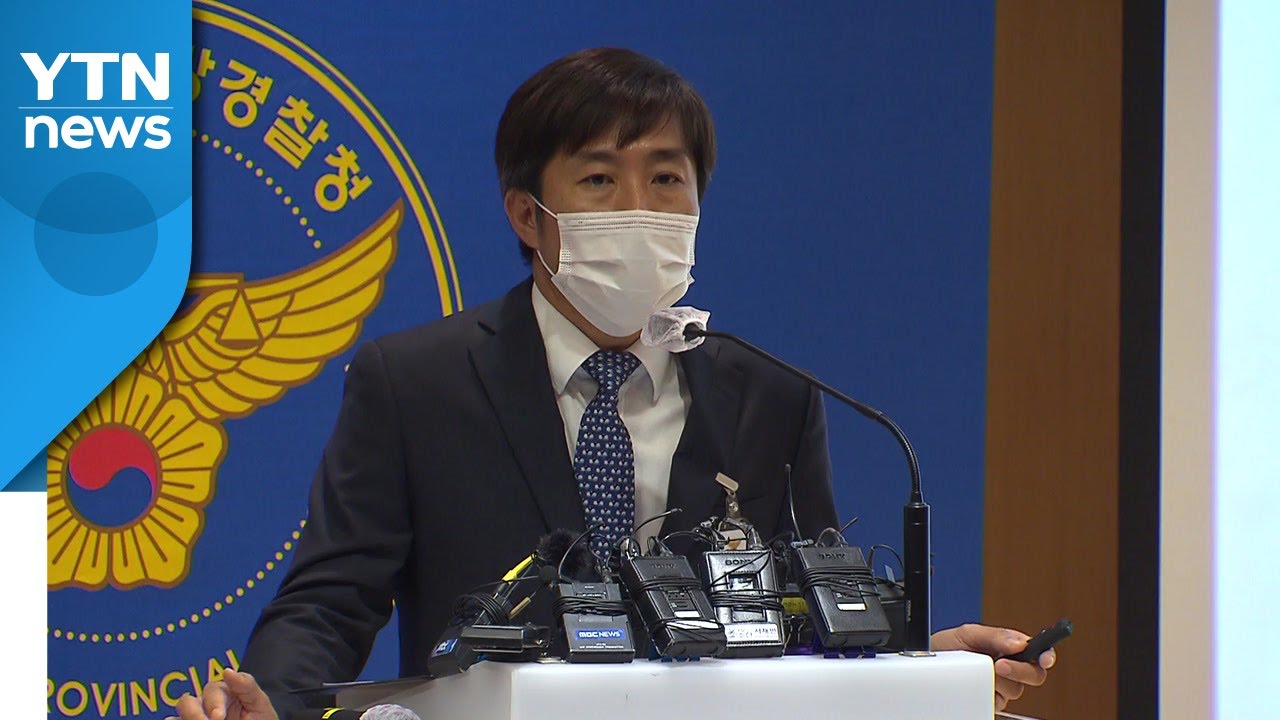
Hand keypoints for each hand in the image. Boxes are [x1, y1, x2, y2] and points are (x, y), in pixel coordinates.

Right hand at [166, 669, 278, 719]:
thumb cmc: (261, 719)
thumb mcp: (260, 703)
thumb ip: (247, 686)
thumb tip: (227, 671)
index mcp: (224, 692)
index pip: (212, 691)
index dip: (214, 703)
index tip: (218, 716)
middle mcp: (205, 704)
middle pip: (187, 701)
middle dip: (194, 713)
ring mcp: (196, 716)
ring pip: (180, 712)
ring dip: (187, 718)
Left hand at [931, 623, 1055, 710]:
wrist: (927, 664)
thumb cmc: (946, 647)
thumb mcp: (966, 634)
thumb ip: (995, 636)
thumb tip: (1020, 642)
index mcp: (1009, 647)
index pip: (1037, 652)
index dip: (1046, 654)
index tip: (1045, 657)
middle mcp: (1009, 668)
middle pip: (1034, 675)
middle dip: (1019, 670)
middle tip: (999, 665)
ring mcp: (1000, 687)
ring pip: (1014, 690)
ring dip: (996, 680)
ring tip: (976, 669)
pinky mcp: (990, 701)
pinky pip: (997, 702)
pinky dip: (986, 692)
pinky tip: (974, 683)